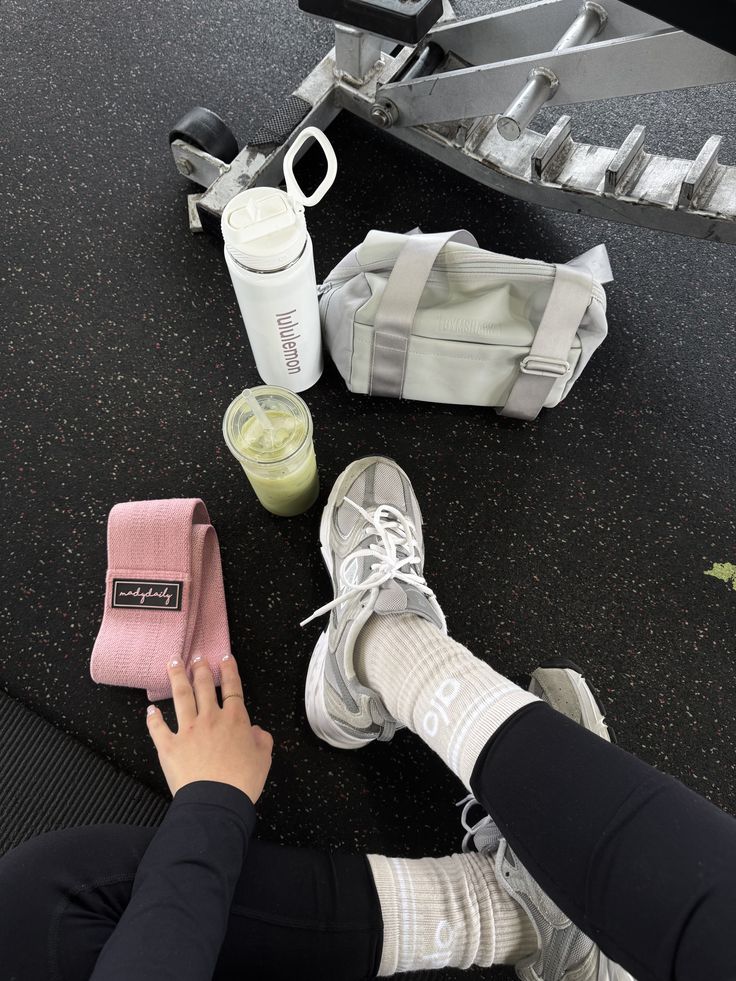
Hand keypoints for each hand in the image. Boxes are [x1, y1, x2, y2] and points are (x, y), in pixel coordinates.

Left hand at [146, 653, 272, 803]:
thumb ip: (262, 739)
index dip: (229, 671)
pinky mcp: (170, 746)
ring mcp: (188, 730)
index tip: (225, 657)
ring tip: (173, 663)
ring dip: (176, 678)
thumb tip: (256, 731)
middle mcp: (210, 719)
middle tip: (197, 657)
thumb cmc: (242, 781)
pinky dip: (153, 718)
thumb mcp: (263, 758)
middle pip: (204, 687)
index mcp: (235, 720)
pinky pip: (159, 728)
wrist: (216, 800)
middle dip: (200, 669)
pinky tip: (150, 710)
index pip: (232, 688)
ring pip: (181, 697)